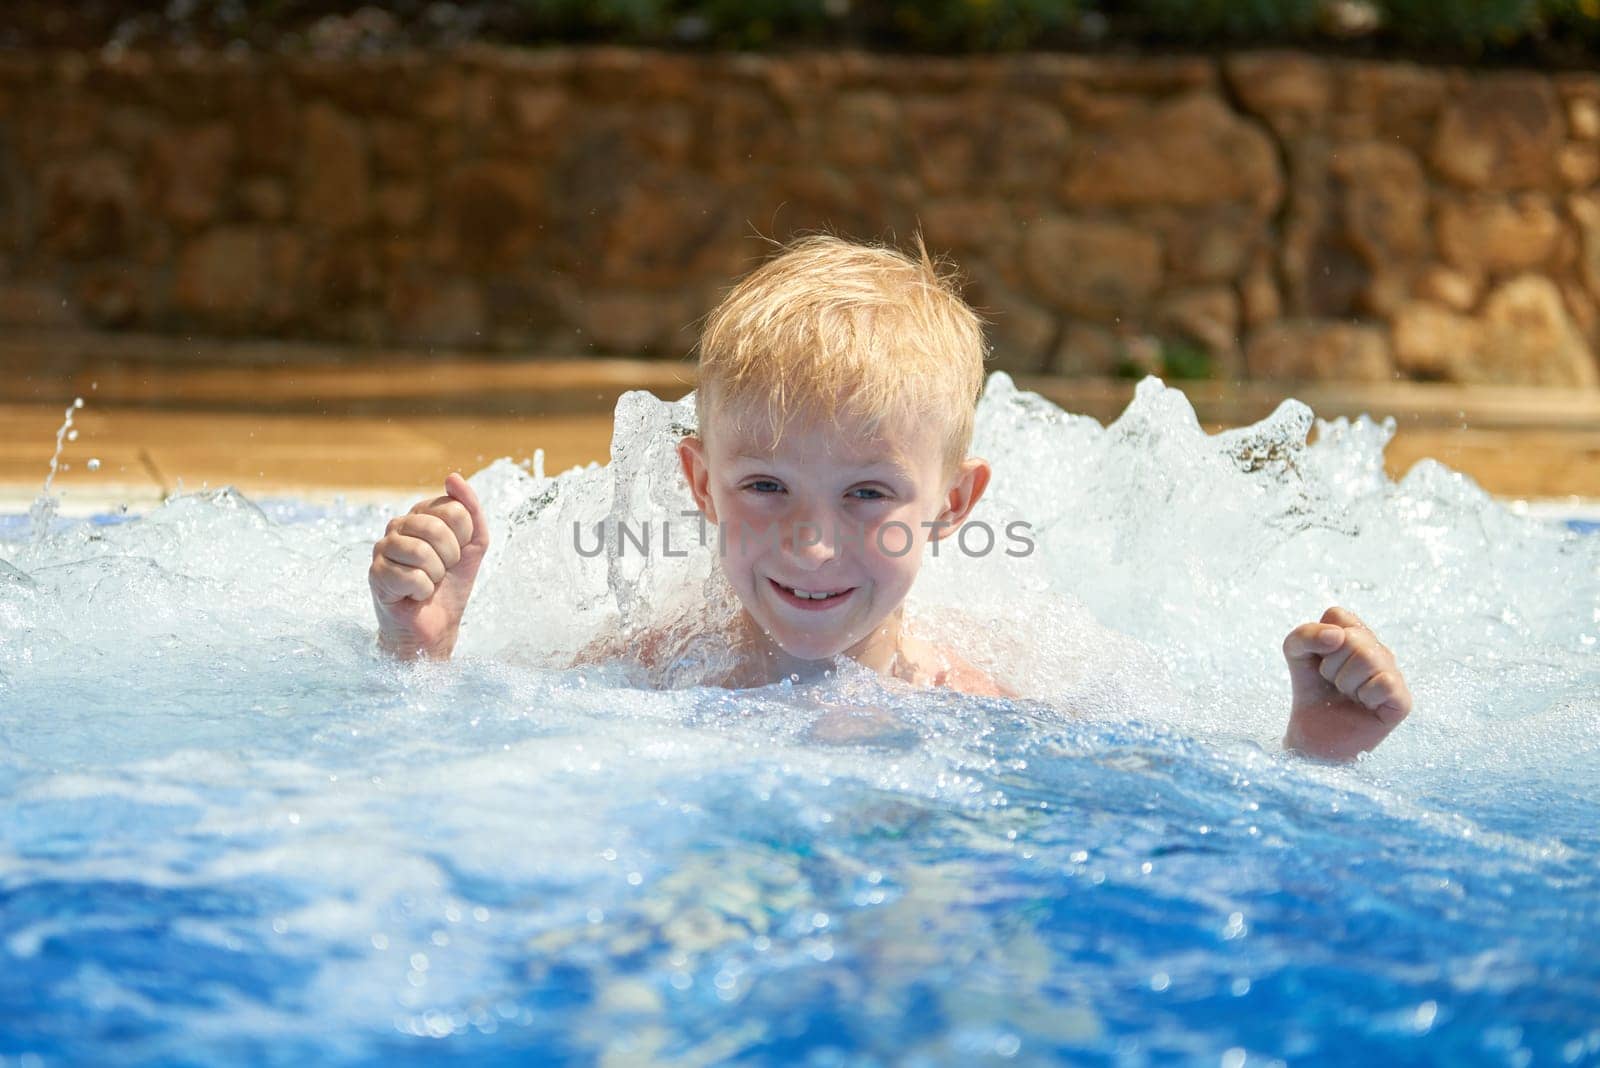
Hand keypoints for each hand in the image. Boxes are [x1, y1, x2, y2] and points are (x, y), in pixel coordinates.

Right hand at [369, 473, 489, 659]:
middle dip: (450, 557)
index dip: (464, 538)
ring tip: (429, 582)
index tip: (457, 553)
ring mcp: (383, 548)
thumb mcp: (475, 544)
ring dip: (435, 575)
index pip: (454, 509)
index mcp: (422, 514)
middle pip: (435, 527)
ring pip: (421, 552)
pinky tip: (414, 594)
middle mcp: (398, 525)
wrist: (437, 624)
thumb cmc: (452, 582)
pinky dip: (422, 592)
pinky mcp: (375, 574)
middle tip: (442, 571)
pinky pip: (411, 577)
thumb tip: (453, 477)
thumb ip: (471, 510)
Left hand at [1282, 606, 1411, 761]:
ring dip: (1345, 681)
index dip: (1320, 639)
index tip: (1319, 659)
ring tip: (1348, 694)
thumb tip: (1338, 635)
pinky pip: (1383, 682)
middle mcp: (1378, 650)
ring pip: (1368, 658)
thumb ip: (1305, 635)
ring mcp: (1393, 673)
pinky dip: (1364, 695)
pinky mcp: (1402, 699)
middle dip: (1330, 665)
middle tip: (1333, 683)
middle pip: (1352, 638)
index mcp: (1356, 634)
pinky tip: (1364, 705)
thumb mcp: (1296, 655)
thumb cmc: (1311, 692)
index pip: (1338, 615)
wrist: (1314, 735)